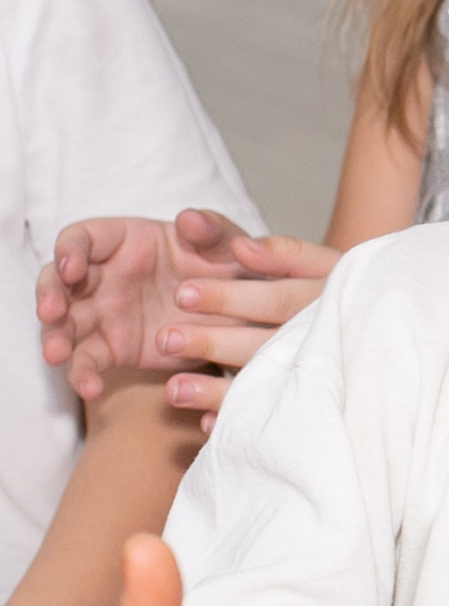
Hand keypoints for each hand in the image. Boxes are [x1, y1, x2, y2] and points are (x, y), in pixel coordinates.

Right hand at [37, 212, 337, 423]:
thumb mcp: (226, 246)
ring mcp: (102, 313)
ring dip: (54, 337)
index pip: (81, 239)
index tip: (72, 268)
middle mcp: (102, 276)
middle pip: (59, 282)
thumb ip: (211, 230)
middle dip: (49, 295)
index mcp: (121, 241)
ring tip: (57, 354)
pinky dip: (82, 374)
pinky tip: (89, 387)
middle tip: (51, 312)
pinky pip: (88, 361)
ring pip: (64, 323)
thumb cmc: (227, 266)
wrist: (241, 313)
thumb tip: (190, 218)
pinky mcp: (112, 348)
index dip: (70, 251)